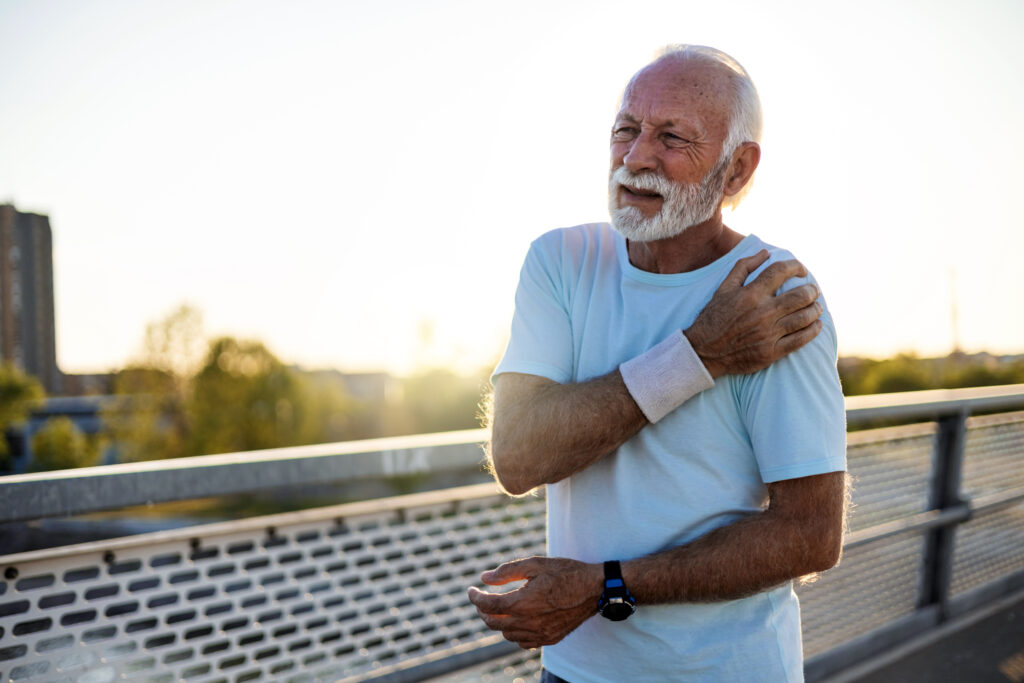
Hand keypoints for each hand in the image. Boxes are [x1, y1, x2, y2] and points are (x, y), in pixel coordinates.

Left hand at [467, 556, 601, 648]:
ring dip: (498, 622)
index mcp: (522, 603)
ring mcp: (540, 634)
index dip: (475, 597)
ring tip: (499, 608)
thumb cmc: (565, 572)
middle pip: (494, 623)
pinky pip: (523, 642)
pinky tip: (516, 621)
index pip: (487, 606)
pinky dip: (514, 633)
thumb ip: (507, 572)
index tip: (471, 590)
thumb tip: (484, 578)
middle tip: (481, 599)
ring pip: (507, 635)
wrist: (595, 589)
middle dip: (483, 611)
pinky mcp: (550, 639)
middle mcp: (528, 623)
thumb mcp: (535, 564)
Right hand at [685, 250, 821, 377]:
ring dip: (816, 309)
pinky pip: (801, 340)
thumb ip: (744, 267)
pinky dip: (813, 330)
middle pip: (800, 296)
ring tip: (816, 307)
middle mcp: (762, 312)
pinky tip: (816, 325)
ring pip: (804, 317)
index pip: (781, 272)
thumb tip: (765, 253)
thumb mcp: (723, 289)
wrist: (703, 352)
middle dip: (812, 290)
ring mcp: (768, 334)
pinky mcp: (771, 352)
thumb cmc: (713, 318)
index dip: (796, 267)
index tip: (801, 271)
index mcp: (750, 294)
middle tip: (814, 290)